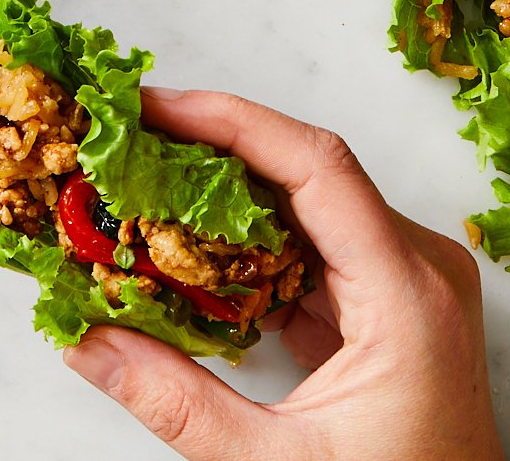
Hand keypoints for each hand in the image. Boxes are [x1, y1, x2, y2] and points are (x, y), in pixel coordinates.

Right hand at [63, 89, 500, 460]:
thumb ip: (176, 402)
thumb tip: (87, 343)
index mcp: (410, 296)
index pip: (317, 165)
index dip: (231, 120)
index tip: (154, 107)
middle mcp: (422, 271)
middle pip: (309, 174)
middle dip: (211, 153)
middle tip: (127, 142)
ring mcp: (411, 287)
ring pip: (308, 208)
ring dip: (225, 200)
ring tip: (142, 190)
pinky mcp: (391, 309)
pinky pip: (315, 250)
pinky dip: (249, 247)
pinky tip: (187, 254)